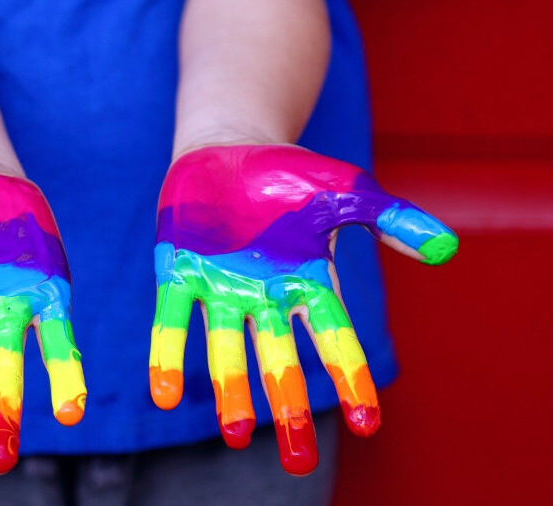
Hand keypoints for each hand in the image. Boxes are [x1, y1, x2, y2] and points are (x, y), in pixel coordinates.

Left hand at [149, 145, 456, 474]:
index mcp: (307, 281)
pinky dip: (168, 354)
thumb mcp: (347, 191)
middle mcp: (264, 296)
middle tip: (298, 460)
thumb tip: (448, 249)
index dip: (350, 377)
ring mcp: (219, 287)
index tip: (366, 421)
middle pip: (279, 359)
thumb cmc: (291, 176)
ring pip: (227, 348)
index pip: (334, 336)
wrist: (229, 148)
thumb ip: (391, 219)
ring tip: (236, 435)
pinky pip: (173, 320)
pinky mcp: (177, 272)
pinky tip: (164, 395)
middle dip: (287, 404)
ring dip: (231, 390)